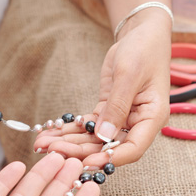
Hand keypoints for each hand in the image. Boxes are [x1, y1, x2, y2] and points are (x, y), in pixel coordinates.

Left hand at [34, 15, 170, 166]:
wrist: (141, 34)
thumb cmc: (143, 50)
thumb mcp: (129, 75)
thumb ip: (117, 107)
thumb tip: (105, 138)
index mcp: (153, 117)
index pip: (134, 148)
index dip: (111, 158)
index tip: (87, 162)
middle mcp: (138, 123)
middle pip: (108, 146)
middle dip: (80, 151)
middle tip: (53, 152)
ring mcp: (123, 118)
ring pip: (95, 138)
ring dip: (70, 142)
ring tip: (42, 144)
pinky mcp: (108, 111)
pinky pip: (89, 125)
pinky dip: (71, 129)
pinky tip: (51, 133)